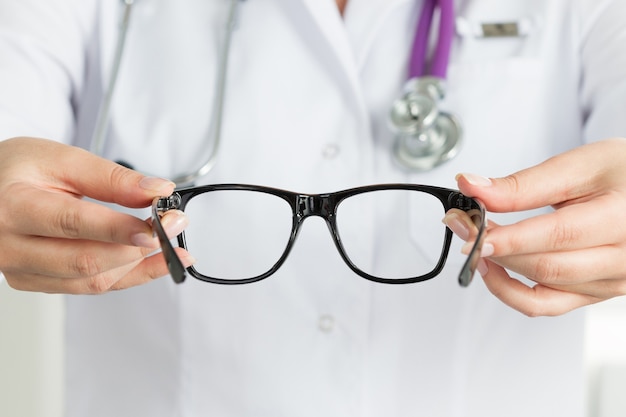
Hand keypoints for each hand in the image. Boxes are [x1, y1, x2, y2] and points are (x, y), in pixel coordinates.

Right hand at [0, 137, 194, 293]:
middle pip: (86, 260)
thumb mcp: (62, 159)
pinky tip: (154, 263)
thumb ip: (111, 177)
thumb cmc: (19, 169)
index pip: (74, 223)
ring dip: (139, 266)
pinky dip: (126, 276)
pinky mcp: (34, 283)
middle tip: (174, 226)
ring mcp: (21, 271)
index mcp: (14, 207)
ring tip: (171, 245)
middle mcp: (11, 246)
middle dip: (139, 247)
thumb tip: (157, 191)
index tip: (161, 224)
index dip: (121, 229)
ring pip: (92, 281)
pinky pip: (88, 287)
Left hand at [444, 138, 625, 315]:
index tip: (469, 227)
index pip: (559, 235)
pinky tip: (491, 268)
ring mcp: (611, 282)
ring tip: (474, 241)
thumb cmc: (625, 174)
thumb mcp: (580, 165)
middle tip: (462, 223)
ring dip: (498, 268)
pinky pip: (548, 306)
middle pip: (545, 266)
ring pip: (543, 288)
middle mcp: (624, 259)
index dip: (509, 237)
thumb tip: (471, 186)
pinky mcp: (595, 293)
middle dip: (493, 247)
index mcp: (624, 219)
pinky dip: (511, 292)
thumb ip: (524, 184)